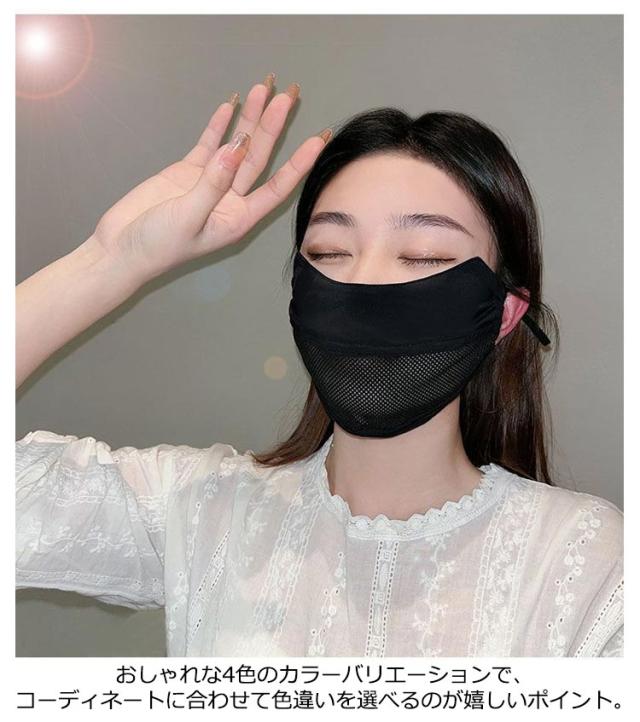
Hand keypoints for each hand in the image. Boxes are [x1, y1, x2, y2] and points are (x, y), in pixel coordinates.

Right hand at [89, 77, 328, 284]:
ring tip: (263, 89)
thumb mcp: (189, 216)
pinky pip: (209, 143)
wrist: (120, 248)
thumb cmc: (158, 245)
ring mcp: (210, 183)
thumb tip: (238, 146)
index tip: (317, 138)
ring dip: (250, 119)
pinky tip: (232, 105)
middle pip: (259, 159)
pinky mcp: (188, 171)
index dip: (299, 163)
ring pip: (237, 146)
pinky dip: (220, 124)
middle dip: (273, 126)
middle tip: (286, 96)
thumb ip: (213, 182)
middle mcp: (231, 200)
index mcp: (239, 218)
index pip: (277, 187)